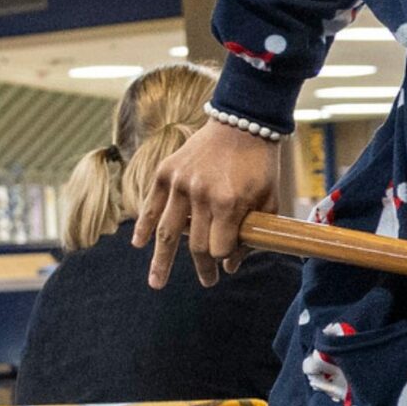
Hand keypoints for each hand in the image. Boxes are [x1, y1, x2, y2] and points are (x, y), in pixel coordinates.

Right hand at [135, 118, 280, 287]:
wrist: (242, 122)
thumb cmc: (260, 164)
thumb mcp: (268, 198)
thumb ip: (253, 232)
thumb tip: (231, 265)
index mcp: (228, 201)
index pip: (219, 247)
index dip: (225, 259)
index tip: (228, 265)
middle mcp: (200, 194)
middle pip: (195, 244)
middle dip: (203, 266)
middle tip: (208, 281)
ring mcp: (179, 182)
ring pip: (166, 232)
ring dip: (161, 261)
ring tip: (156, 283)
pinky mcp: (165, 172)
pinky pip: (151, 205)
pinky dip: (143, 226)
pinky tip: (139, 244)